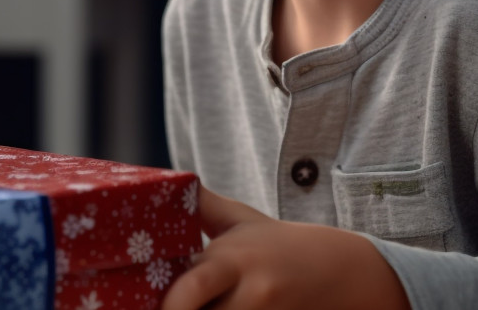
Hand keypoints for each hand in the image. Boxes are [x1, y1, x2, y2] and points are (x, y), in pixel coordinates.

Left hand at [162, 187, 410, 309]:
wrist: (342, 271)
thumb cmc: (279, 244)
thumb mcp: (241, 220)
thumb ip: (202, 206)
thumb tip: (161, 181)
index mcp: (231, 259)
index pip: (188, 287)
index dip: (163, 302)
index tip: (135, 302)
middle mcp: (249, 292)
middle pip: (197, 309)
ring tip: (180, 305)